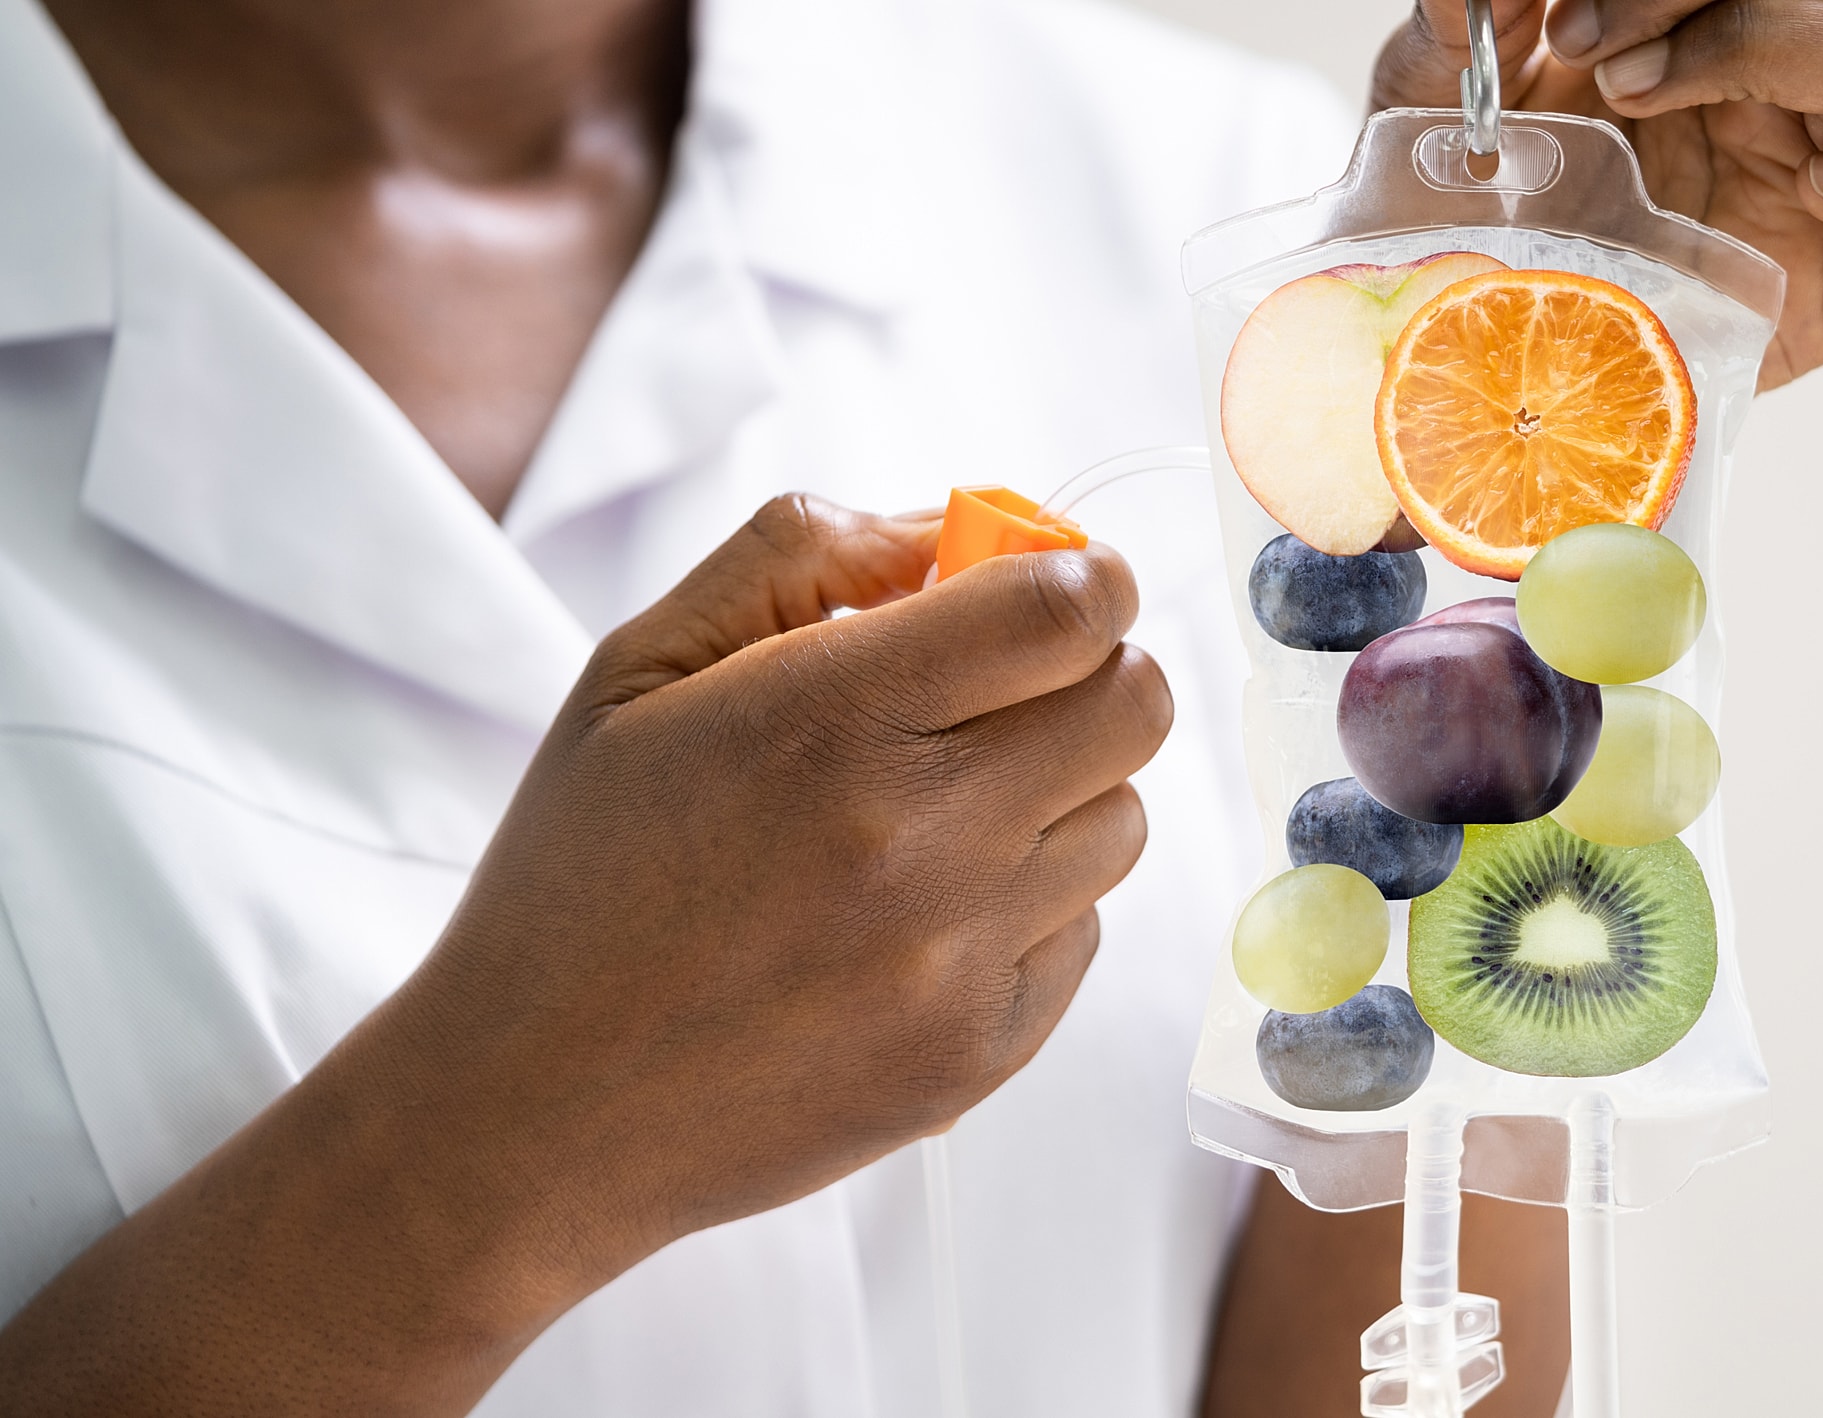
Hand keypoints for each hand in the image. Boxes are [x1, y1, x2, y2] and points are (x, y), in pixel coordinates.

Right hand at [0, 496, 1170, 1415]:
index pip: (1074, 609)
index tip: (1053, 587)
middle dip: (1093, 670)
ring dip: (1065, 791)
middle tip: (1013, 687)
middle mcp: (920, 838)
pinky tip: (921, 916)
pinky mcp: (982, 1053)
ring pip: (1124, 819)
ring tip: (946, 811)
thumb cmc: (580, 872)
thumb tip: (949, 527)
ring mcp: (960, 958)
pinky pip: (1086, 931)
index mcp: (833, 718)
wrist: (532, 1111)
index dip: (1087, 577)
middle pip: (1137, 705)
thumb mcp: (639, 666)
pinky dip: (1033, 904)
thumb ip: (799, 555)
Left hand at [1374, 0, 1822, 388]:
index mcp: (1710, 34)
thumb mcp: (1433, 115)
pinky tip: (1822, 193)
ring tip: (1688, 127)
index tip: (1565, 24)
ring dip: (1810, 60)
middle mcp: (1794, 95)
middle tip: (1613, 75)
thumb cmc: (1466, 225)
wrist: (1464, 366)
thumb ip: (1455, 27)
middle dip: (1738, 13)